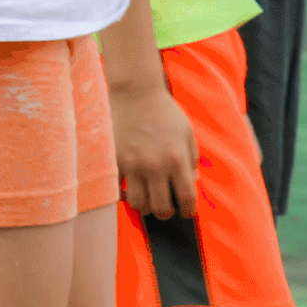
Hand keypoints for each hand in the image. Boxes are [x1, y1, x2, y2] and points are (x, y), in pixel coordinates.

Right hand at [110, 81, 199, 217]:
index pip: (186, 197)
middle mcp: (154, 166)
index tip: (187, 212)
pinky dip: (124, 195)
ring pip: (138, 204)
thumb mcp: (186, 133)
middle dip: (166, 214)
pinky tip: (129, 190)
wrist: (136, 93)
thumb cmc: (165, 113)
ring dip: (145, 207)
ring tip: (148, 200)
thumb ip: (191, 159)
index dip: (189, 210)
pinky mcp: (114, 161)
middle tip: (167, 210)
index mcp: (176, 159)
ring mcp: (132, 165)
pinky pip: (117, 190)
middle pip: (161, 208)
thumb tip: (192, 182)